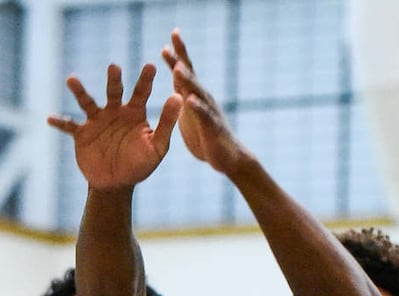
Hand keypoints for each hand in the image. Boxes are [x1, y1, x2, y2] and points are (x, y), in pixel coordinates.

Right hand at [48, 63, 181, 191]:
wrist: (116, 184)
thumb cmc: (139, 165)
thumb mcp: (157, 146)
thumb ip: (166, 123)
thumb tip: (178, 97)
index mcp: (135, 113)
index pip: (141, 91)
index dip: (146, 80)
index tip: (151, 66)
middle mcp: (114, 111)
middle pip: (114, 91)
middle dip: (114, 79)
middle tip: (114, 67)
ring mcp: (96, 121)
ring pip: (87, 102)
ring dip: (79, 91)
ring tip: (72, 79)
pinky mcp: (82, 135)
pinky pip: (69, 127)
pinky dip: (60, 123)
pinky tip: (49, 118)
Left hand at [161, 29, 243, 174]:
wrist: (227, 158)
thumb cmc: (206, 136)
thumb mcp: (188, 113)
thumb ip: (182, 95)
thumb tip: (175, 78)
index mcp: (193, 96)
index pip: (184, 71)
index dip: (177, 54)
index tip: (170, 35)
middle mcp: (202, 99)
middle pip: (190, 74)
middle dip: (181, 56)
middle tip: (174, 36)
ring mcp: (208, 112)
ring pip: (197, 93)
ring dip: (187, 80)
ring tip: (177, 67)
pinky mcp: (211, 129)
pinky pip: (203, 117)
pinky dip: (197, 108)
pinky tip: (189, 100)